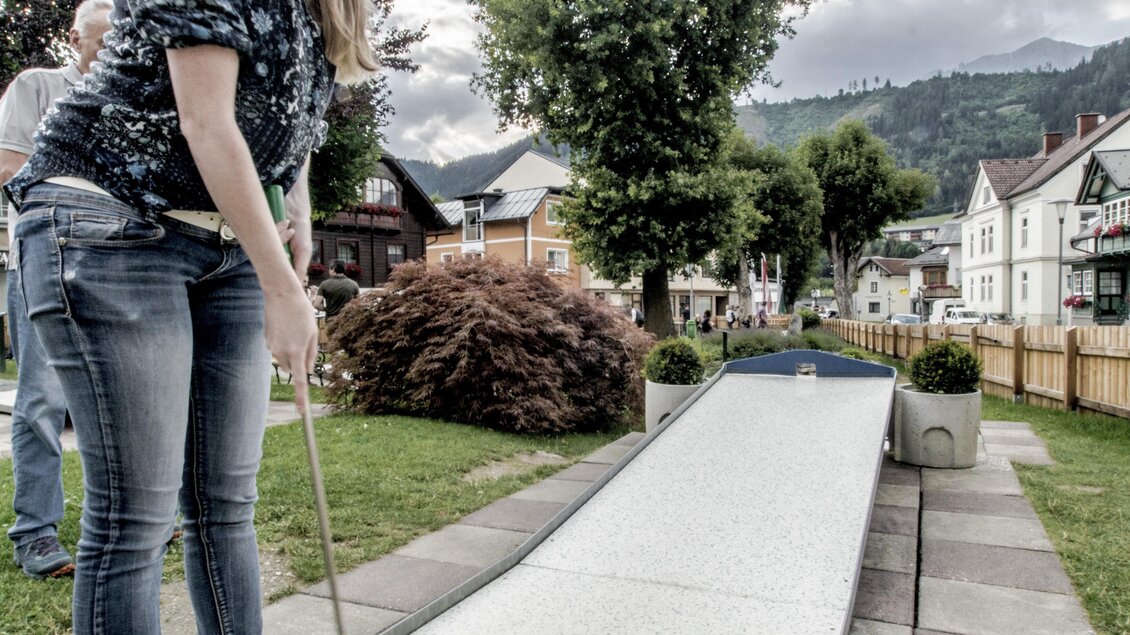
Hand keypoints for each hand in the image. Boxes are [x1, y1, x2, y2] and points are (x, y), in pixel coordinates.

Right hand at [264, 289, 317, 412]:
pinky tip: (285, 327)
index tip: (301, 411)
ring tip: (294, 331)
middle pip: (291, 369)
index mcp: (297, 352)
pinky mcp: (266, 341)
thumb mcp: (313, 333)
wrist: (281, 294)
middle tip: (304, 341)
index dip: (300, 398)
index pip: (299, 382)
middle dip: (298, 363)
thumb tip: (306, 371)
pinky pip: (277, 349)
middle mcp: (282, 353)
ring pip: (284, 360)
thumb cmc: (302, 313)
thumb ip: (311, 354)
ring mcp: (272, 347)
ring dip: (290, 352)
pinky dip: (282, 343)